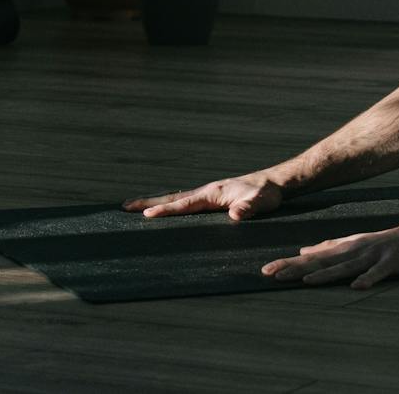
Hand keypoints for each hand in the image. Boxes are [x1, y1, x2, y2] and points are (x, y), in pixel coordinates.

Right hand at [124, 174, 281, 221]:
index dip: (166, 211)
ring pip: (177, 200)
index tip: (146, 215)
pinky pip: (186, 203)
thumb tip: (235, 215)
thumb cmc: (267, 194)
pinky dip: (171, 206)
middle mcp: (206, 192)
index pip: (184, 204)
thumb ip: (248, 208)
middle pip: (173, 198)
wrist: (274, 183)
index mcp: (213, 193)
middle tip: (125, 207)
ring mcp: (208, 194)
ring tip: (135, 209)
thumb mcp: (260, 202)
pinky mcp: (212, 199)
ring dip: (157, 204)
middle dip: (149, 203)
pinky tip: (165, 212)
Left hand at [261, 222, 398, 289]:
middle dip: (296, 268)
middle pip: (322, 261)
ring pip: (346, 266)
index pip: (312, 258)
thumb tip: (302, 251)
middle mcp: (355, 249)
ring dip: (326, 274)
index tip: (265, 271)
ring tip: (306, 281)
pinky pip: (380, 272)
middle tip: (271, 275)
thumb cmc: (387, 243)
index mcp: (345, 248)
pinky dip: (369, 277)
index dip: (289, 264)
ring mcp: (374, 255)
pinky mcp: (393, 261)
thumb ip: (330, 248)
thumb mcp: (355, 244)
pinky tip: (357, 286)